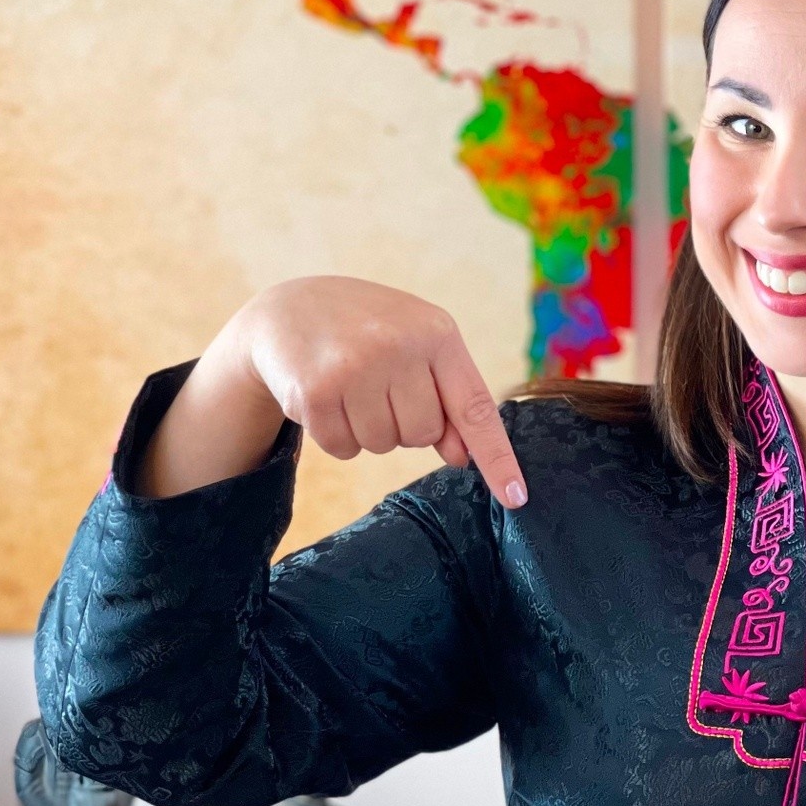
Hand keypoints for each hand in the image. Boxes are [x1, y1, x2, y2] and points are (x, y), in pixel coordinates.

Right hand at [141, 276, 526, 507]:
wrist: (289, 308)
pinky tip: (324, 396)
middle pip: (423, 435)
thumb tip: (465, 457)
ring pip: (382, 445)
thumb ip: (448, 397)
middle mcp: (399, 345)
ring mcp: (355, 367)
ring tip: (350, 387)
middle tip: (378, 385)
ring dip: (367, 430)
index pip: (476, 408)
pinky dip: (336, 434)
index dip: (497, 457)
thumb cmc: (369, 332)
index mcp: (436, 333)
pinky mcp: (314, 390)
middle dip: (402, 423)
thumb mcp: (416, 348)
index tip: (517, 498)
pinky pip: (343, 448)